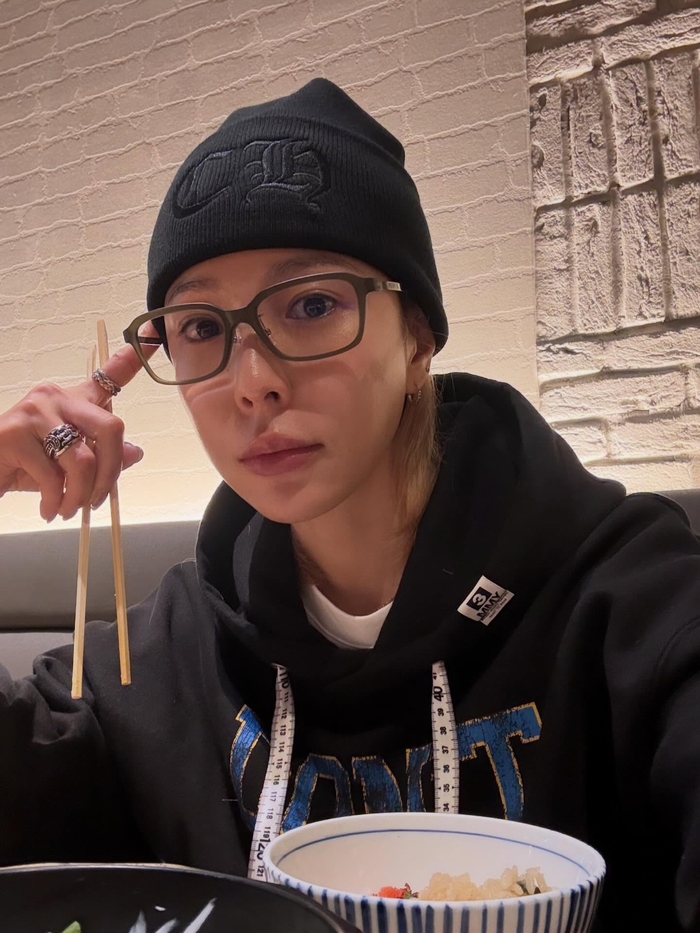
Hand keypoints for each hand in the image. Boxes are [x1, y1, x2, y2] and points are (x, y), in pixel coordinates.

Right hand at [0, 344, 146, 521]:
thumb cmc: (25, 466)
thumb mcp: (68, 465)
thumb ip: (101, 457)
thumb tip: (135, 453)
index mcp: (73, 401)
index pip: (107, 377)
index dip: (132, 360)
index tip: (152, 338)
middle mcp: (56, 397)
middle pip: (110, 429)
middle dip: (111, 474)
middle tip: (97, 500)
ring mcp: (34, 412)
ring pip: (83, 460)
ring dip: (80, 495)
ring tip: (69, 510)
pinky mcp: (14, 434)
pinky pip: (52, 476)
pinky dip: (55, 501)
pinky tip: (48, 509)